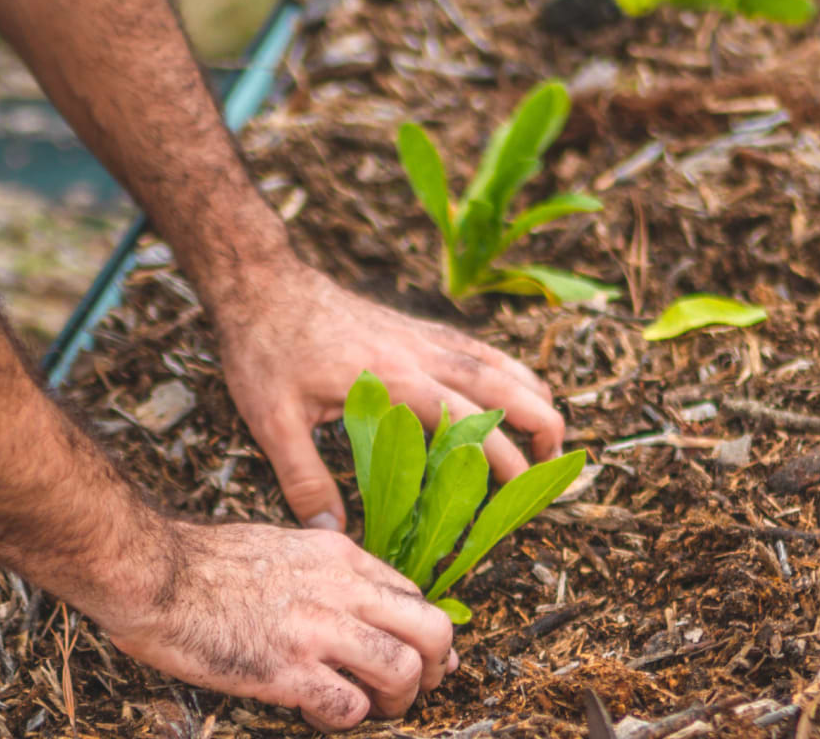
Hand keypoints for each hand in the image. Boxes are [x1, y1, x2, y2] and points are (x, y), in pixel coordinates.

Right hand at [85, 522, 459, 729]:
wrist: (153, 575)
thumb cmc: (200, 563)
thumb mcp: (280, 544)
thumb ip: (319, 570)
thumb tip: (341, 594)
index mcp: (338, 557)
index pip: (412, 594)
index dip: (423, 633)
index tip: (418, 655)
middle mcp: (339, 590)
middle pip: (431, 629)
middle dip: (435, 667)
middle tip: (415, 687)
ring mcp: (316, 631)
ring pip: (403, 671)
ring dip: (397, 700)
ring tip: (371, 707)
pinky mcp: (287, 672)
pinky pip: (348, 708)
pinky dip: (343, 720)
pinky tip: (315, 711)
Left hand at [211, 267, 564, 529]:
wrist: (261, 283)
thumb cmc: (264, 349)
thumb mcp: (273, 421)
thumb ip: (304, 479)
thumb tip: (332, 535)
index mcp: (391, 380)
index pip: (465, 421)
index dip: (500, 456)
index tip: (521, 490)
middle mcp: (418, 353)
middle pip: (501, 385)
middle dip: (539, 423)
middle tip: (557, 464)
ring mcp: (419, 336)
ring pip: (496, 362)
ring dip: (531, 395)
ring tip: (552, 432)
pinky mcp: (413, 328)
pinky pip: (474, 348)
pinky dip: (505, 370)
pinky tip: (512, 389)